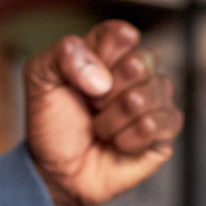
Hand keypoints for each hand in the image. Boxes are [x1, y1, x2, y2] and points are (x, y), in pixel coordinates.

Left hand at [23, 20, 182, 205]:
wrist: (56, 171)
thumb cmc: (52, 123)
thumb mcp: (40, 78)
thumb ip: (63, 55)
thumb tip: (103, 78)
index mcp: (109, 51)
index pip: (121, 34)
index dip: (102, 57)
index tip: (83, 79)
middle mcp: (138, 72)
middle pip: (140, 62)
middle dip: (106, 93)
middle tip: (91, 106)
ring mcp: (154, 101)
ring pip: (151, 93)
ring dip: (114, 119)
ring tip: (100, 129)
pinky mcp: (165, 133)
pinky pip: (161, 123)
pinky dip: (131, 137)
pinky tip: (118, 143)